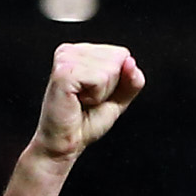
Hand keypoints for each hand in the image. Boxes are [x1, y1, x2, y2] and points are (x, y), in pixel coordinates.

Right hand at [30, 44, 144, 161]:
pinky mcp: (63, 72)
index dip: (117, 81)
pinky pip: (100, 78)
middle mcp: (71, 51)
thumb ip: (131, 81)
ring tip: (82, 101)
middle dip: (110, 87)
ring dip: (101, 93)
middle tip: (88, 100)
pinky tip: (78, 100)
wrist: (64, 144)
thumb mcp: (117, 100)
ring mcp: (65, 59)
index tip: (96, 94)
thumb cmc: (84, 123)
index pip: (122, 54)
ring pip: (111, 69)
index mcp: (82, 52)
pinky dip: (95, 96)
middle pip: (118, 59)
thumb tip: (131, 62)